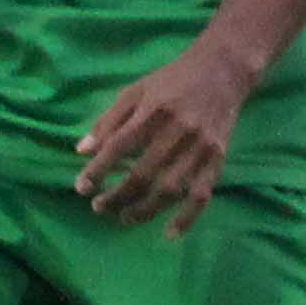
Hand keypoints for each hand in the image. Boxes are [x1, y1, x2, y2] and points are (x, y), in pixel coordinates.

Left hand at [77, 41, 254, 225]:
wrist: (223, 70)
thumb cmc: (172, 80)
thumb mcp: (135, 92)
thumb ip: (108, 121)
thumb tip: (82, 152)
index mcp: (154, 111)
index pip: (119, 146)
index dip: (98, 170)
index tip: (82, 187)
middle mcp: (179, 131)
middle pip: (143, 174)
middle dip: (118, 196)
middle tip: (99, 207)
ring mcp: (201, 147)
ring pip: (171, 189)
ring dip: (144, 210)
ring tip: (124, 218)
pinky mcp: (218, 158)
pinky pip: (202, 194)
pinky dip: (187, 217)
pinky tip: (170, 233)